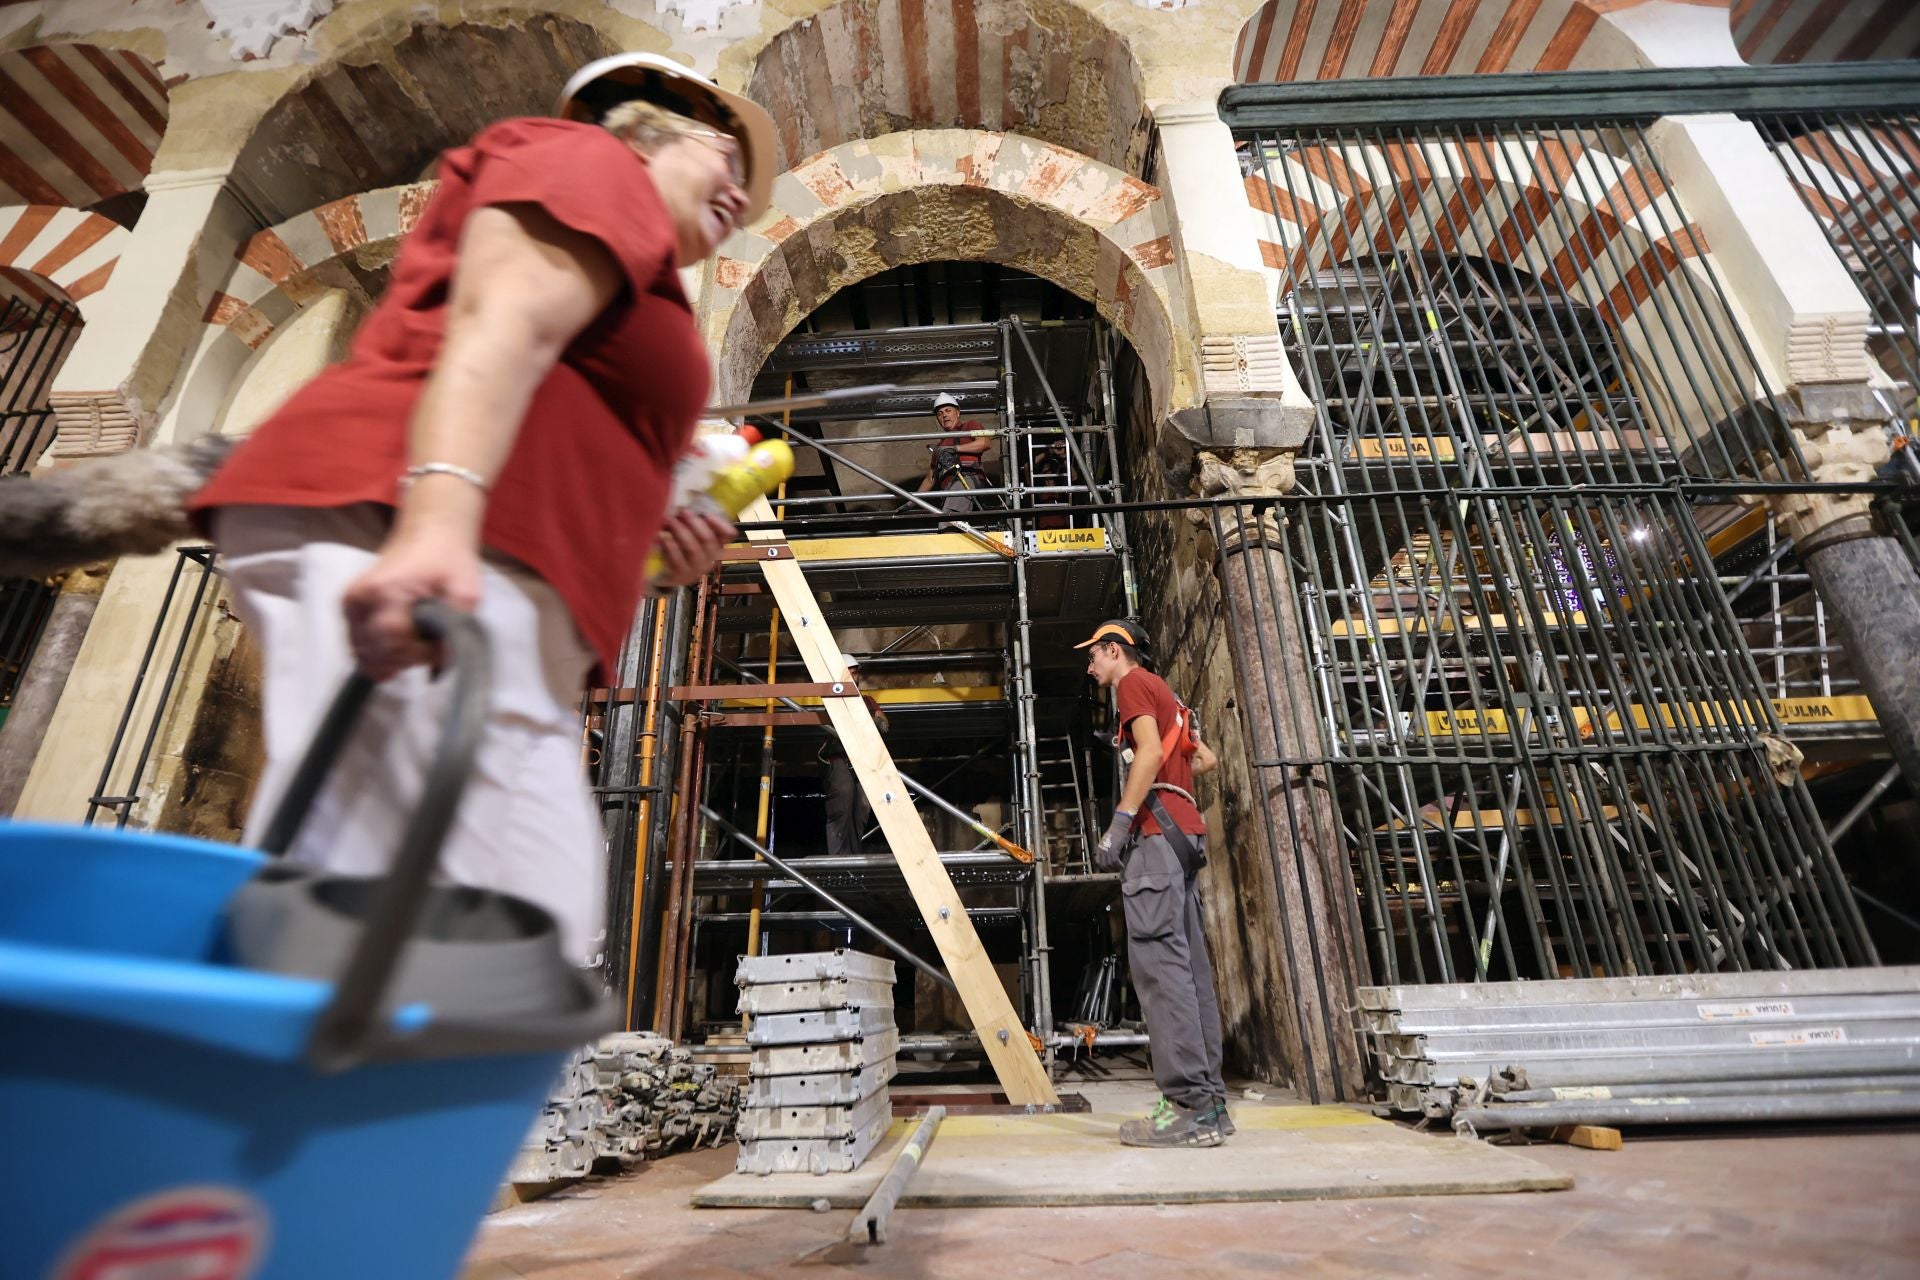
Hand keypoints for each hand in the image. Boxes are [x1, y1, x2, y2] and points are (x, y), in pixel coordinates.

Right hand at [342, 524, 482, 680]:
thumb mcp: (466, 591)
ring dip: (393, 658)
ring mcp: (350, 604)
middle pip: (375, 653)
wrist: (428, 534)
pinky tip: (402, 643)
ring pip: (364, 654)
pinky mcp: (349, 609)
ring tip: (417, 640)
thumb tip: (445, 658)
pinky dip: (381, 653)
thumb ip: (457, 627)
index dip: (418, 653)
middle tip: (430, 643)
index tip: (439, 646)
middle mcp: (359, 599)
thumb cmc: (448, 560)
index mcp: (385, 591)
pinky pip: (360, 646)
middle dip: (406, 659)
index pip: (393, 641)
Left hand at [650, 510, 734, 587]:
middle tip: (683, 511)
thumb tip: (689, 500)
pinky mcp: (680, 576)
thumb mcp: (688, 531)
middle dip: (695, 523)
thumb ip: (693, 519)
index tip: (707, 514)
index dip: (720, 524)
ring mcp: (695, 569)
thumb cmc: (678, 547)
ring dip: (681, 531)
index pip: (728, 535)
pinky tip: (662, 536)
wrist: (663, 573)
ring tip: (670, 520)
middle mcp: (709, 558)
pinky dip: (670, 546)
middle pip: (708, 539)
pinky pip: (677, 559)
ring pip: (692, 548)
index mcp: (716, 545)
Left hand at [1095, 809, 1135, 871]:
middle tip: (1114, 870)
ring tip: (1119, 868)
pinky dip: (1119, 865)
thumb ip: (1106, 848)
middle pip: (1104, 865)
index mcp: (1099, 848)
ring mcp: (1107, 851)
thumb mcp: (1106, 841)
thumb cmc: (1114, 832)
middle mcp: (1102, 851)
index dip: (1103, 866)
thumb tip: (1108, 855)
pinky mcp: (1114, 851)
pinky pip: (1116, 861)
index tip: (1108, 868)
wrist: (1118, 827)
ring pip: (1110, 864)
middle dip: (1109, 869)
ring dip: (1115, 868)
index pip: (1099, 861)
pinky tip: (1122, 866)